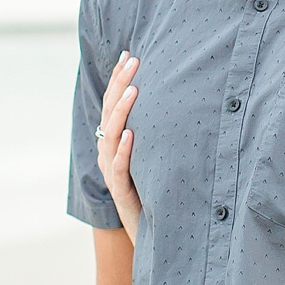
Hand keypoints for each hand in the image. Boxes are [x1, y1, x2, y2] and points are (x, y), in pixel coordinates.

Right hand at [96, 51, 142, 241]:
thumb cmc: (156, 188)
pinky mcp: (120, 190)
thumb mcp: (154, 154)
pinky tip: (131, 134)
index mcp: (114, 140)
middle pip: (110, 112)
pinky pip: (119, 167)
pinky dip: (123, 149)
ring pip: (111, 135)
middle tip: (135, 60)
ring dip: (122, 111)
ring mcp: (112, 170)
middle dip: (121, 84)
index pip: (113, 103)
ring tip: (134, 90)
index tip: (130, 54)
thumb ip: (156, 130)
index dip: (119, 78)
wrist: (151, 229)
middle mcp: (108, 151)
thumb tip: (175, 98)